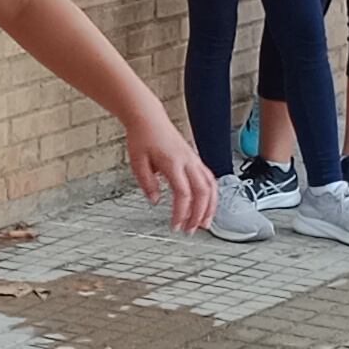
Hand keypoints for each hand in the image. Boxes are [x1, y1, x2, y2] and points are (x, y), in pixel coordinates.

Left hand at [132, 106, 220, 229]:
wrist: (149, 118)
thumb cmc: (142, 137)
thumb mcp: (137, 162)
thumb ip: (147, 183)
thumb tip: (155, 201)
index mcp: (173, 162)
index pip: (183, 193)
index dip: (181, 212)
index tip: (176, 226)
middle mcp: (187, 161)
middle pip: (202, 192)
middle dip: (199, 214)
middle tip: (191, 230)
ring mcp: (194, 159)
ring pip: (211, 186)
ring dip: (210, 207)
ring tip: (204, 223)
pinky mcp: (195, 159)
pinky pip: (210, 179)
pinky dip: (211, 195)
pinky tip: (206, 206)